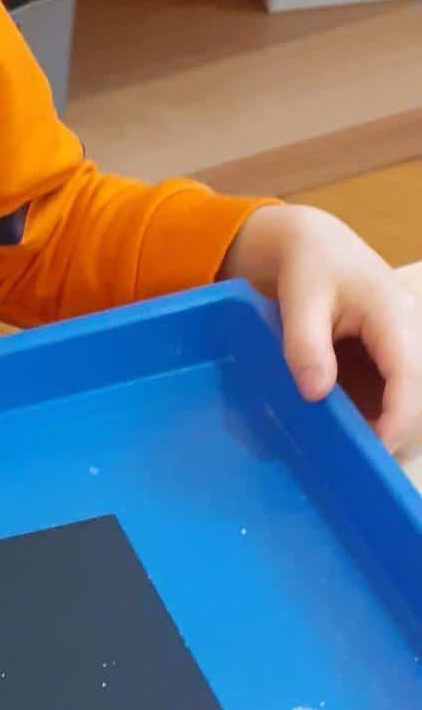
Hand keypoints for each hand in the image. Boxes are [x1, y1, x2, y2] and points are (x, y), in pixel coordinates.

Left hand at [221, 204, 421, 453]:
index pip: (410, 373)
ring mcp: (414, 345)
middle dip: (400, 430)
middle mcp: (416, 330)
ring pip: (419, 398)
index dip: (399, 417)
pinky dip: (386, 416)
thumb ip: (304, 345)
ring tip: (355, 449)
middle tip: (358, 460)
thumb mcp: (299, 301)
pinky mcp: (404, 358)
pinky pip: (404, 394)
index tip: (377, 449)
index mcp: (394, 313)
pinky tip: (355, 429)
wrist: (320, 248)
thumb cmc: (310, 269)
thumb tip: (316, 394)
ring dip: (394, 426)